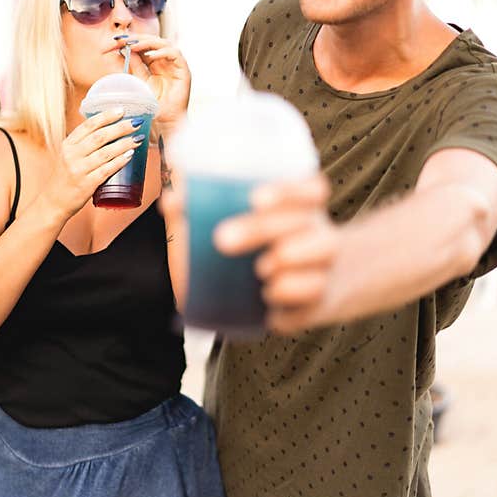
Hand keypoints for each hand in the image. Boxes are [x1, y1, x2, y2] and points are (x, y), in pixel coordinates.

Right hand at [39, 108, 140, 218]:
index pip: (88, 125)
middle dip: (120, 127)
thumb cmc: (64, 179)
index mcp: (67, 145)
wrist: (52, 203)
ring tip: (138, 138)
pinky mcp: (86, 184)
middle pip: (100, 136)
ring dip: (124, 143)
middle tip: (136, 122)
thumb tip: (107, 132)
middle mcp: (71, 155)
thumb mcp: (67, 156)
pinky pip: (106, 170)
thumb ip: (82, 145)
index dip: (106, 116)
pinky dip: (119, 161)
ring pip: (106, 152)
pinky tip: (130, 155)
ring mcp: (79, 170)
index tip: (121, 110)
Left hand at [113, 34, 190, 132]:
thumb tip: (125, 50)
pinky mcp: (184, 71)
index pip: (144, 46)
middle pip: (153, 41)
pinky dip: (163, 52)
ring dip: (149, 42)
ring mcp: (176, 66)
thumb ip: (135, 66)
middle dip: (137, 38)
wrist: (165, 123)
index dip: (130, 41)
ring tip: (134, 45)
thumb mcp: (139, 83)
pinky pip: (175, 54)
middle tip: (123, 40)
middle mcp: (166, 63)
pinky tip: (150, 56)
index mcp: (155, 65)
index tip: (115, 41)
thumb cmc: (153, 107)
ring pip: (164, 43)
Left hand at [213, 176, 339, 333]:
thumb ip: (203, 209)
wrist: (313, 289)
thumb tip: (172, 201)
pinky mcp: (318, 306)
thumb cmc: (264, 249)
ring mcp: (324, 272)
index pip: (312, 190)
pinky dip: (290, 305)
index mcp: (304, 210)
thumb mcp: (241, 224)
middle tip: (222, 239)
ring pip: (318, 263)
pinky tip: (268, 301)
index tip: (255, 198)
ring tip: (259, 270)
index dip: (289, 191)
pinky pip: (310, 306)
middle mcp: (319, 236)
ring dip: (288, 265)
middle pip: (303, 224)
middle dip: (262, 230)